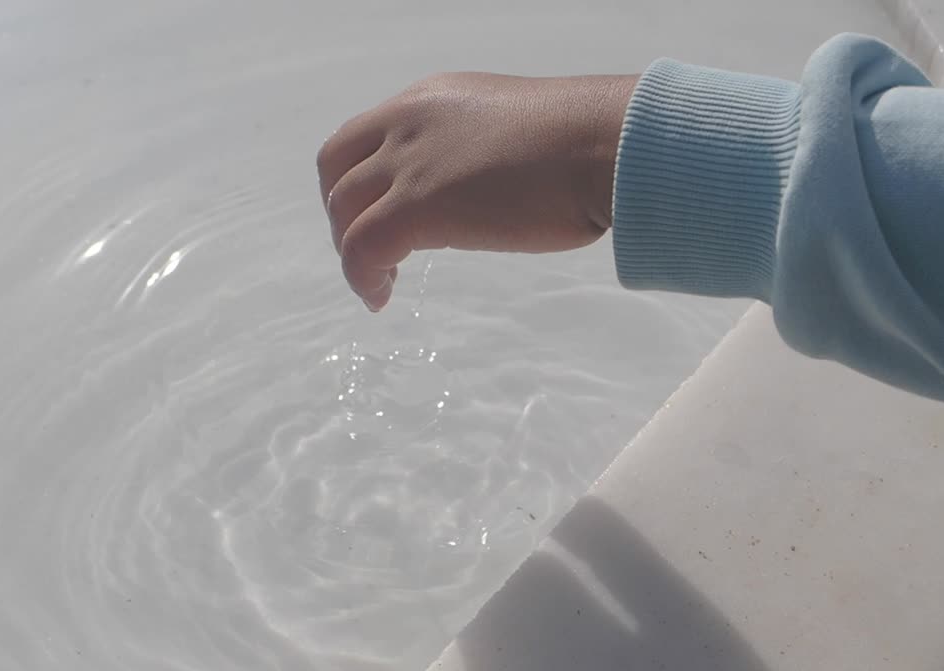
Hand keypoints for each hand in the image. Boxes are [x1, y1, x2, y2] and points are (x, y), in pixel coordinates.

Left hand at [317, 72, 636, 310]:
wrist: (608, 144)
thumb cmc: (588, 141)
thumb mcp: (513, 127)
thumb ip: (478, 149)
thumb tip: (477, 187)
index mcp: (431, 100)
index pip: (360, 136)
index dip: (354, 180)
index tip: (375, 213)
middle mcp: (408, 121)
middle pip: (335, 169)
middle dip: (343, 214)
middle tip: (371, 251)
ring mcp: (410, 163)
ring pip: (343, 211)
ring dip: (352, 251)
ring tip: (378, 282)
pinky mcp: (419, 206)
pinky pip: (361, 249)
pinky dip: (362, 277)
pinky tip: (380, 297)